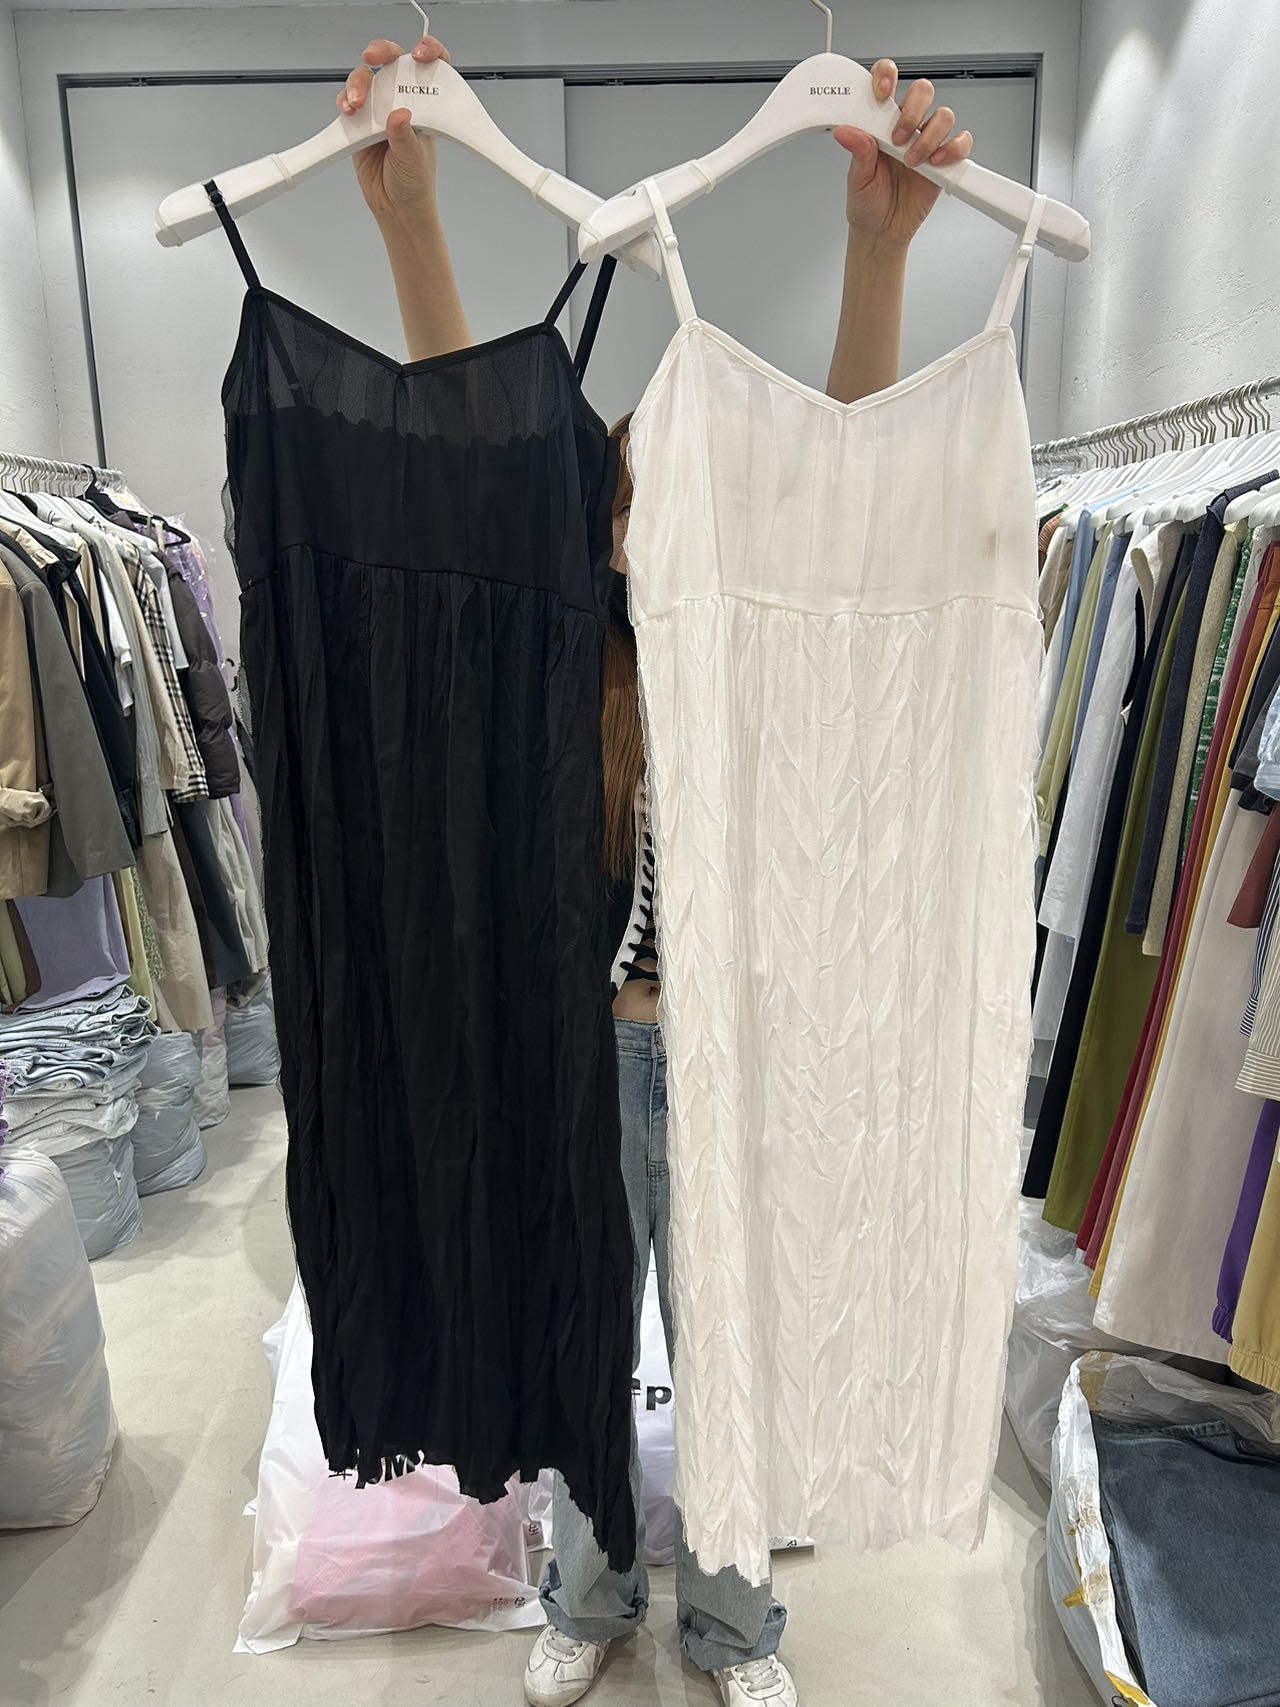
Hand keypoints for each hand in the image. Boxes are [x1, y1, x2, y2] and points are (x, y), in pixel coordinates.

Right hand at [340, 35, 450, 221]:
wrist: (396, 208)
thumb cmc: (415, 183)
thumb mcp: (415, 159)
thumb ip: (405, 136)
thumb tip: (400, 115)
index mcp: (426, 106)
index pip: (432, 68)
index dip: (429, 52)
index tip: (420, 53)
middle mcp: (403, 101)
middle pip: (392, 62)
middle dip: (382, 52)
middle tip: (373, 58)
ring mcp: (380, 108)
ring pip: (367, 78)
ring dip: (358, 84)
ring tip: (356, 104)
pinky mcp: (360, 121)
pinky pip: (348, 101)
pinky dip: (345, 101)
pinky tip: (348, 112)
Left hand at [834, 61, 972, 247]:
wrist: (882, 232)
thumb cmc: (868, 203)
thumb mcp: (857, 179)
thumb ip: (857, 151)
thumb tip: (845, 131)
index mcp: (881, 123)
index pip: (887, 83)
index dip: (887, 76)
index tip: (882, 92)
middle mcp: (907, 127)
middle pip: (923, 91)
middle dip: (913, 110)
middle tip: (898, 139)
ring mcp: (927, 141)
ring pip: (943, 116)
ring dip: (929, 137)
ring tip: (912, 162)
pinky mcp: (945, 160)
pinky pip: (960, 143)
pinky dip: (953, 150)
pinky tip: (936, 163)